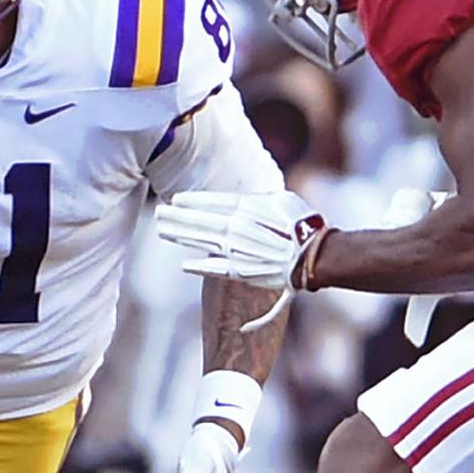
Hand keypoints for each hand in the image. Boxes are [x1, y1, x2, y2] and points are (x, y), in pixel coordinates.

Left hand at [156, 189, 325, 332]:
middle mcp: (239, 228)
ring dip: (181, 236)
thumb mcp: (280, 200)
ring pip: (203, 242)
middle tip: (158, 214)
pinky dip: (200, 266)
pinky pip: (216, 269)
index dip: (192, 202)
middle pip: (201, 222)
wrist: (314, 255)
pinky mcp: (243, 272)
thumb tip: (240, 202)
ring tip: (162, 231)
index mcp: (248, 208)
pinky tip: (184, 264)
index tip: (175, 201)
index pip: (212, 203)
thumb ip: (256, 200)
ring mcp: (238, 251)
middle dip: (178, 218)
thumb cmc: (302, 224)